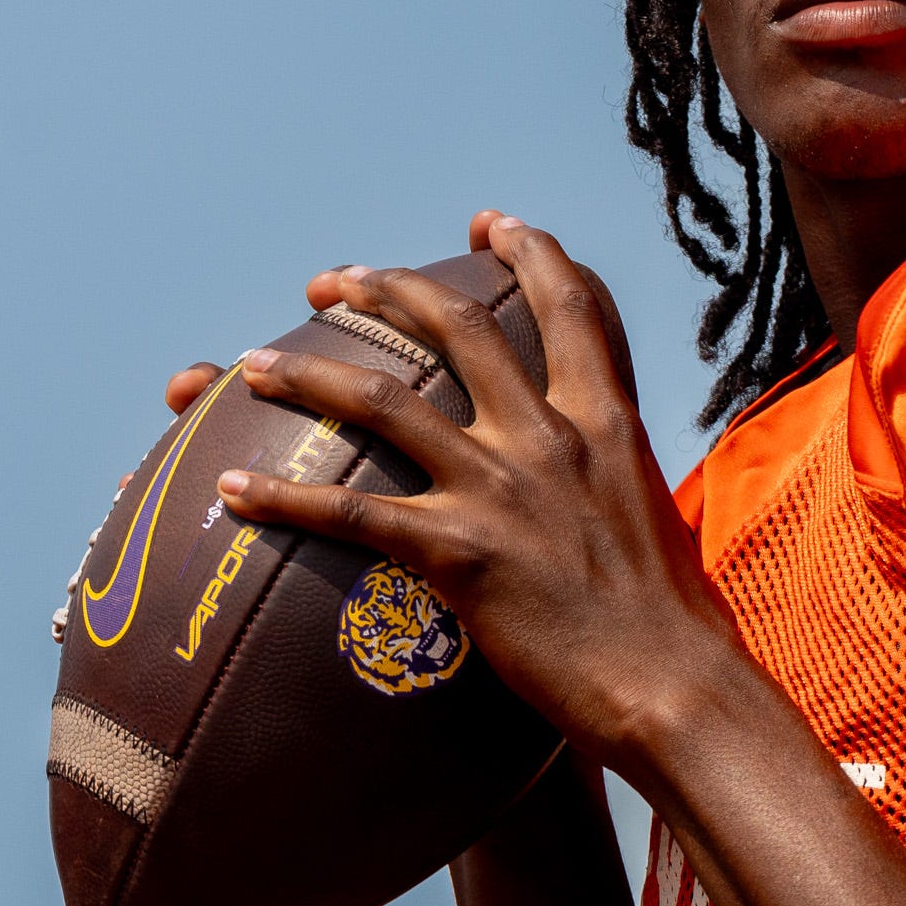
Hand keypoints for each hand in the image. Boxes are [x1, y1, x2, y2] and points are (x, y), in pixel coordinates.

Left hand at [207, 215, 735, 763]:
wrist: (673, 684)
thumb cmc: (674, 625)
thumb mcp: (656, 517)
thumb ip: (618, 479)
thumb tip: (604, 482)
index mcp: (606, 421)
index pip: (570, 307)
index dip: (531, 251)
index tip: (494, 221)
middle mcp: (551, 436)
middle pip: (460, 328)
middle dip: (390, 291)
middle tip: (336, 281)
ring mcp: (502, 488)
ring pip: (385, 402)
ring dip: (309, 374)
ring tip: (251, 365)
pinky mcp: (461, 553)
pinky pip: (350, 514)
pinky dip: (283, 497)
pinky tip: (231, 490)